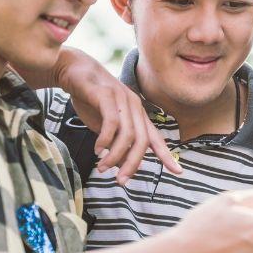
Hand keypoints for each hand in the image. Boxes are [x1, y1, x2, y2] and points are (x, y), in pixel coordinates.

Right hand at [53, 48, 180, 184]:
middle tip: (120, 181)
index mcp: (138, 114)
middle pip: (142, 141)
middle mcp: (134, 106)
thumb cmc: (91, 100)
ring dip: (115, 155)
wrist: (74, 71)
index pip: (155, 138)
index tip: (177, 172)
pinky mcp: (106, 95)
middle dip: (133, 164)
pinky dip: (105, 139)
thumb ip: (116, 144)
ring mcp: (122, 99)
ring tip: (103, 167)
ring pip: (128, 134)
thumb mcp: (105, 127)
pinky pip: (112, 122)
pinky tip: (97, 149)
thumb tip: (123, 167)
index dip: (166, 155)